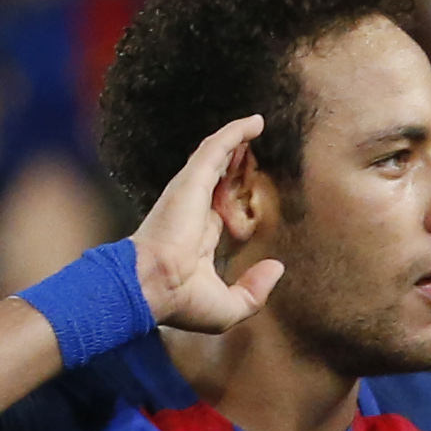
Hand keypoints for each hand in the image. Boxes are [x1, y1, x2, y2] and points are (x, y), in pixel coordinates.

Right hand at [127, 113, 286, 336]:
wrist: (154, 287)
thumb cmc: (181, 302)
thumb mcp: (227, 307)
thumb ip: (254, 292)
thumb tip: (277, 268)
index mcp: (198, 240)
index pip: (220, 210)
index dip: (235, 197)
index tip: (250, 189)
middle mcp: (193, 212)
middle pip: (219, 178)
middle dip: (236, 163)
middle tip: (253, 151)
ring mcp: (191, 194)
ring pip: (217, 158)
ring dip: (237, 141)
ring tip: (256, 126)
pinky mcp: (192, 180)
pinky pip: (216, 147)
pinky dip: (235, 132)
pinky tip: (255, 122)